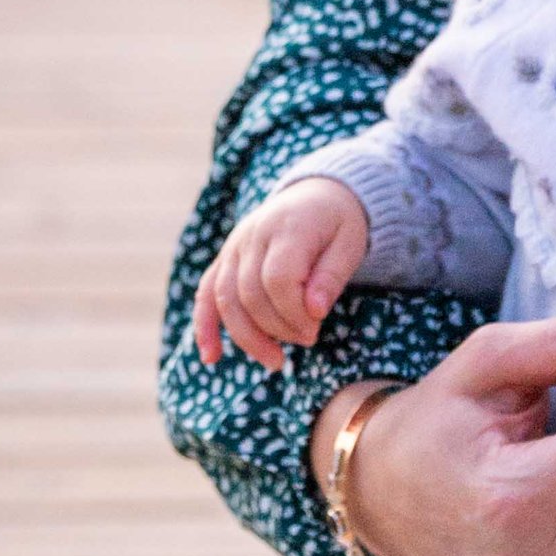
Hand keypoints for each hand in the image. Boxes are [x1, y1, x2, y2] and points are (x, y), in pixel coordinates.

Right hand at [197, 179, 370, 366]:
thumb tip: (315, 312)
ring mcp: (234, 246)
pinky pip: (206, 294)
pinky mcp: (225, 259)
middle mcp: (253, 235)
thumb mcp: (350, 244)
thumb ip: (332, 276)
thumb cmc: (338, 223)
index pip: (278, 280)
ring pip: (225, 298)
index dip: (294, 313)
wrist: (317, 194)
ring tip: (275, 361)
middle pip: (250, 293)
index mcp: (287, 227)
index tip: (316, 328)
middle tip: (308, 340)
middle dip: (277, 328)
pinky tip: (211, 357)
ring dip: (247, 337)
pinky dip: (205, 326)